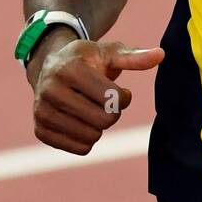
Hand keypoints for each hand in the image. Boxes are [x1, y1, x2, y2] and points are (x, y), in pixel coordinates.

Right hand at [28, 32, 163, 155]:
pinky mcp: (41, 131)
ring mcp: (43, 112)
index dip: (124, 97)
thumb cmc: (87, 60)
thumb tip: (161, 54)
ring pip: (92, 137)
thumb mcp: (109, 53)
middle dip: (112, 112)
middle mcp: (51, 90)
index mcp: (70, 69)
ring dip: (100, 126)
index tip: (118, 90)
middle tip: (104, 102)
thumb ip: (134, 57)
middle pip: (104, 120)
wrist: (50, 66)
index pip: (113, 99)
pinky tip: (80, 120)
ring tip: (90, 108)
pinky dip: (88, 138)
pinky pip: (80, 149)